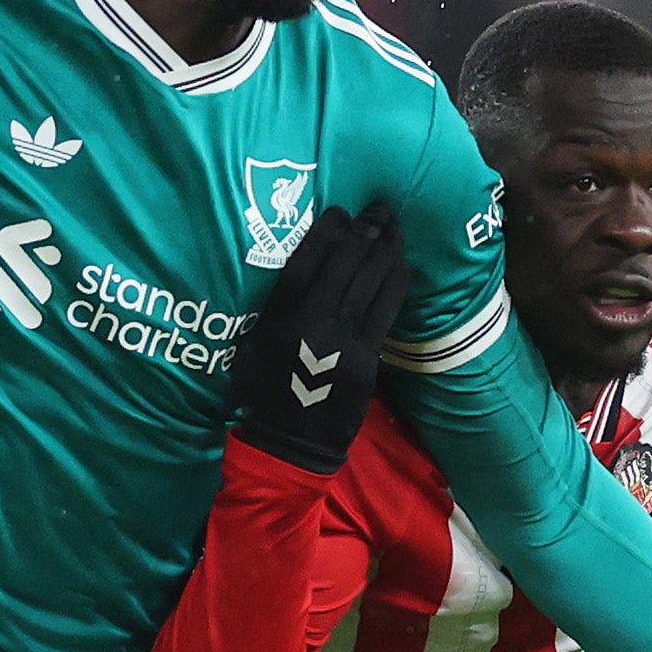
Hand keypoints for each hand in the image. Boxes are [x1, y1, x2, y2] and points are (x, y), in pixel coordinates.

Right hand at [227, 205, 409, 474]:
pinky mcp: (367, 360)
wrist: (290, 442)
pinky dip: (396, 284)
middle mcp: (314, 323)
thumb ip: (269, 311)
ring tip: (396, 227)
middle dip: (366, 231)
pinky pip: (386, 313)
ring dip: (387, 250)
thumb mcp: (249, 348)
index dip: (327, 231)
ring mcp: (344, 341)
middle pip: (346, 265)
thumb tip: (289, 276)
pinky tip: (402, 265)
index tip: (340, 211)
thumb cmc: (263, 393)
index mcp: (280, 317)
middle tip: (380, 208)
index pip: (306, 261)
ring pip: (371, 284)